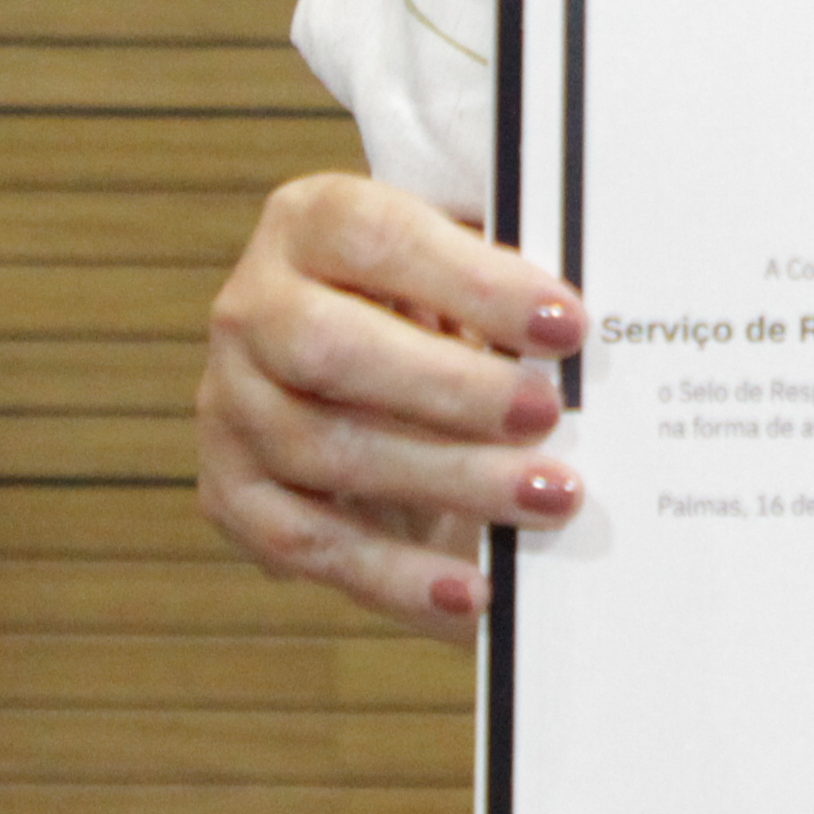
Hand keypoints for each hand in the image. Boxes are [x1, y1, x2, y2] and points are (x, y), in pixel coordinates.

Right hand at [197, 171, 589, 643]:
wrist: (361, 373)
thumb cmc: (439, 308)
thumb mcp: (463, 268)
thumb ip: (507, 285)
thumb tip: (584, 330)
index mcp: (312, 221)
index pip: (378, 240)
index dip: (472, 282)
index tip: (564, 325)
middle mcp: (252, 309)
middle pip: (331, 348)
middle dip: (450, 388)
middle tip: (547, 417)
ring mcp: (229, 404)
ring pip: (326, 451)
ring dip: (445, 481)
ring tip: (544, 499)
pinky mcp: (232, 492)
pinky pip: (309, 543)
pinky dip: (394, 575)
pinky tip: (471, 591)